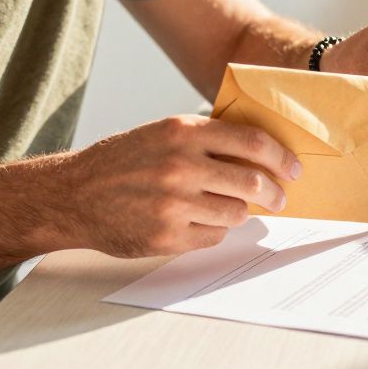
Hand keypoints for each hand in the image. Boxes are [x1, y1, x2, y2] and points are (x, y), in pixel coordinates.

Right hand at [63, 115, 300, 257]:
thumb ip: (206, 138)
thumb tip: (260, 152)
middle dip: (273, 193)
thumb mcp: (162, 132)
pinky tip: (198, 221)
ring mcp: (173, 203)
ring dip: (239, 212)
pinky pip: (213, 236)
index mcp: (183, 132)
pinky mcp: (166, 235)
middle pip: (252, 182)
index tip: (294, 168)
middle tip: (278, 198)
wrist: (73, 194)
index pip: (252, 142)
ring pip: (236, 213)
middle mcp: (180, 166)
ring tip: (227, 207)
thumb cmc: (122, 161)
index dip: (281, 157)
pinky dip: (213, 230)